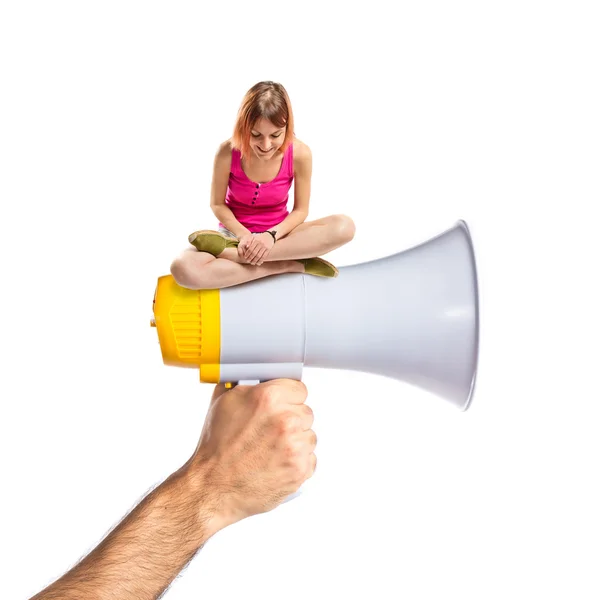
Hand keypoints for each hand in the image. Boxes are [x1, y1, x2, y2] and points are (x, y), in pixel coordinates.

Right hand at [186, 380, 316, 526]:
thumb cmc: (215, 447)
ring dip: (296, 442)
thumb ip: (245, 383)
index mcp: (269, 397)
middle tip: (270, 432)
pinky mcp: (300, 469)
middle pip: (306, 412)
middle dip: (291, 420)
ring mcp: (296, 446)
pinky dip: (297, 463)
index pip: (299, 388)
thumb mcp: (223, 402)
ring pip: (310, 436)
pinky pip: (310, 459)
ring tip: (271, 450)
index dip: (288, 397)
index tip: (282, 405)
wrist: (211, 487)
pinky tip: (276, 464)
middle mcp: (286, 419)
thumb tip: (257, 374)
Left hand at [239, 232, 273, 265]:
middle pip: (254, 253)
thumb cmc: (260, 237)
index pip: (250, 249)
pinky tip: (258, 263)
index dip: (247, 254)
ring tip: (252, 263)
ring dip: (255, 260)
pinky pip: (264, 256)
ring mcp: (265, 247)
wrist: (270, 236)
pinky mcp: (268, 249)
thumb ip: (249, 241)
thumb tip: (246, 246)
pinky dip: (261, 260)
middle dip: (250, 258)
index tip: (245, 257)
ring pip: (259, 256)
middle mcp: (260, 243)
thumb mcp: (254, 237)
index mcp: (256, 240)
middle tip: (248, 261)